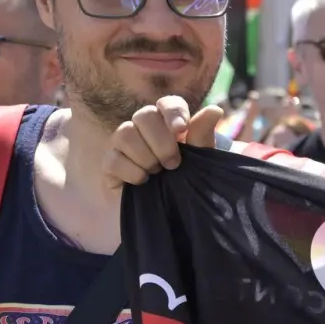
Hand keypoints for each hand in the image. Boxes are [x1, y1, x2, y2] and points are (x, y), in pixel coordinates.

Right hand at [100, 96, 223, 192]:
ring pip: (124, 133)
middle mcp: (144, 130)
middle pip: (144, 115)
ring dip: (145, 156)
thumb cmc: (186, 186)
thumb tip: (214, 110)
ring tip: (157, 173)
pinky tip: (143, 183)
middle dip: (161, 141)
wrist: (169, 219)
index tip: (181, 129)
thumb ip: (202, 137)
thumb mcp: (200, 163)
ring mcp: (123, 146)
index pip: (167, 103)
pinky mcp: (110, 165)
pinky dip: (131, 171)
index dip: (173, 112)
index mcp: (168, 125)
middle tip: (173, 164)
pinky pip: (113, 158)